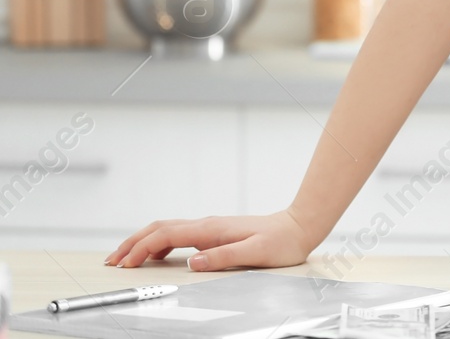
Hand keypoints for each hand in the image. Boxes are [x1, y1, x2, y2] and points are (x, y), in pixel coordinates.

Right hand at [106, 210, 317, 270]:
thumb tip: (192, 262)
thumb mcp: (255, 252)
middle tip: (112, 260)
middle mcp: (207, 225)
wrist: (299, 227)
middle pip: (159, 228)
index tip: (124, 264)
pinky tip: (157, 255)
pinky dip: (159, 243)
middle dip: (132, 243)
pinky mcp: (215, 232)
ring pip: (167, 229)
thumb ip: (223, 256)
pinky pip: (179, 234)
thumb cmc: (281, 242)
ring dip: (143, 241)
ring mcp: (210, 227)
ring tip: (126, 257)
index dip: (141, 249)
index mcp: (211, 229)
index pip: (166, 236)